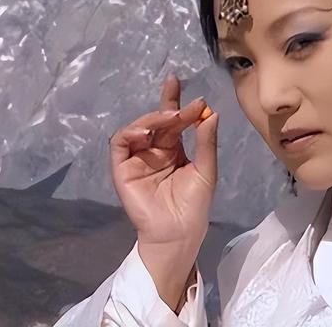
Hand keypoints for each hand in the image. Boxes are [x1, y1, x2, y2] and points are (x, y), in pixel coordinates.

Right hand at [109, 74, 218, 247]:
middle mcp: (154, 150)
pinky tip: (145, 133)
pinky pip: (120, 144)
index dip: (179, 103)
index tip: (197, 98)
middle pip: (157, 121)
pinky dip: (130, 133)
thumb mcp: (205, 170)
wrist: (178, 233)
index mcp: (174, 149)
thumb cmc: (194, 205)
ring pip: (138, 128)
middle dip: (171, 109)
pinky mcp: (122, 168)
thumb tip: (212, 114)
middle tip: (186, 110)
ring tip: (169, 118)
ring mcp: (137, 158)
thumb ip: (206, 142)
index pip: (174, 121)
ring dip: (152, 119)